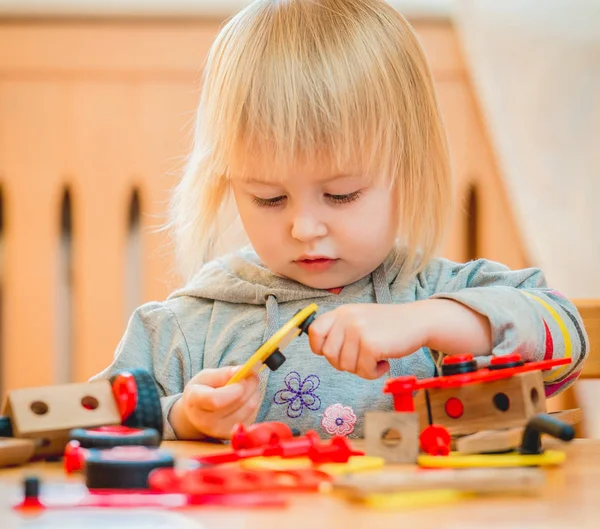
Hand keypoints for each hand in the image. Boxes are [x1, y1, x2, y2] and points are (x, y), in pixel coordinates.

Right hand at [169, 366, 259, 439]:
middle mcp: (206, 422)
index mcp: (195, 402)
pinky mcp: (234, 435)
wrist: (196, 416)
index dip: (234, 388)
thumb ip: (223, 373)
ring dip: (254, 392)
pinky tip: (244, 399)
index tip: (242, 377)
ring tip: (245, 386)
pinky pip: (253, 414)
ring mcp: (220, 431)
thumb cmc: (201, 391)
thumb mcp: (205, 377)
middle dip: (250, 383)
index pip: (216, 400)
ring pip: (250, 407)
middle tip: (251, 374)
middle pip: (238, 402)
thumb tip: (242, 370)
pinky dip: (253, 403)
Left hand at [308, 303, 430, 379]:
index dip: (319, 348)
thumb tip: (321, 350)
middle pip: (329, 354)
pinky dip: (374, 373)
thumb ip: (340, 330)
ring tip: (376, 359)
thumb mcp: (359, 319)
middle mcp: (346, 318)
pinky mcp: (371, 344)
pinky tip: (384, 363)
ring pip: (346, 366)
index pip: (314, 331)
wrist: (417, 321)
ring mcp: (358, 330)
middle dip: (344, 364)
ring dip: (362, 369)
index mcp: (341, 312)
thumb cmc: (387, 326)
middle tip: (362, 359)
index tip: (335, 353)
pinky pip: (363, 371)